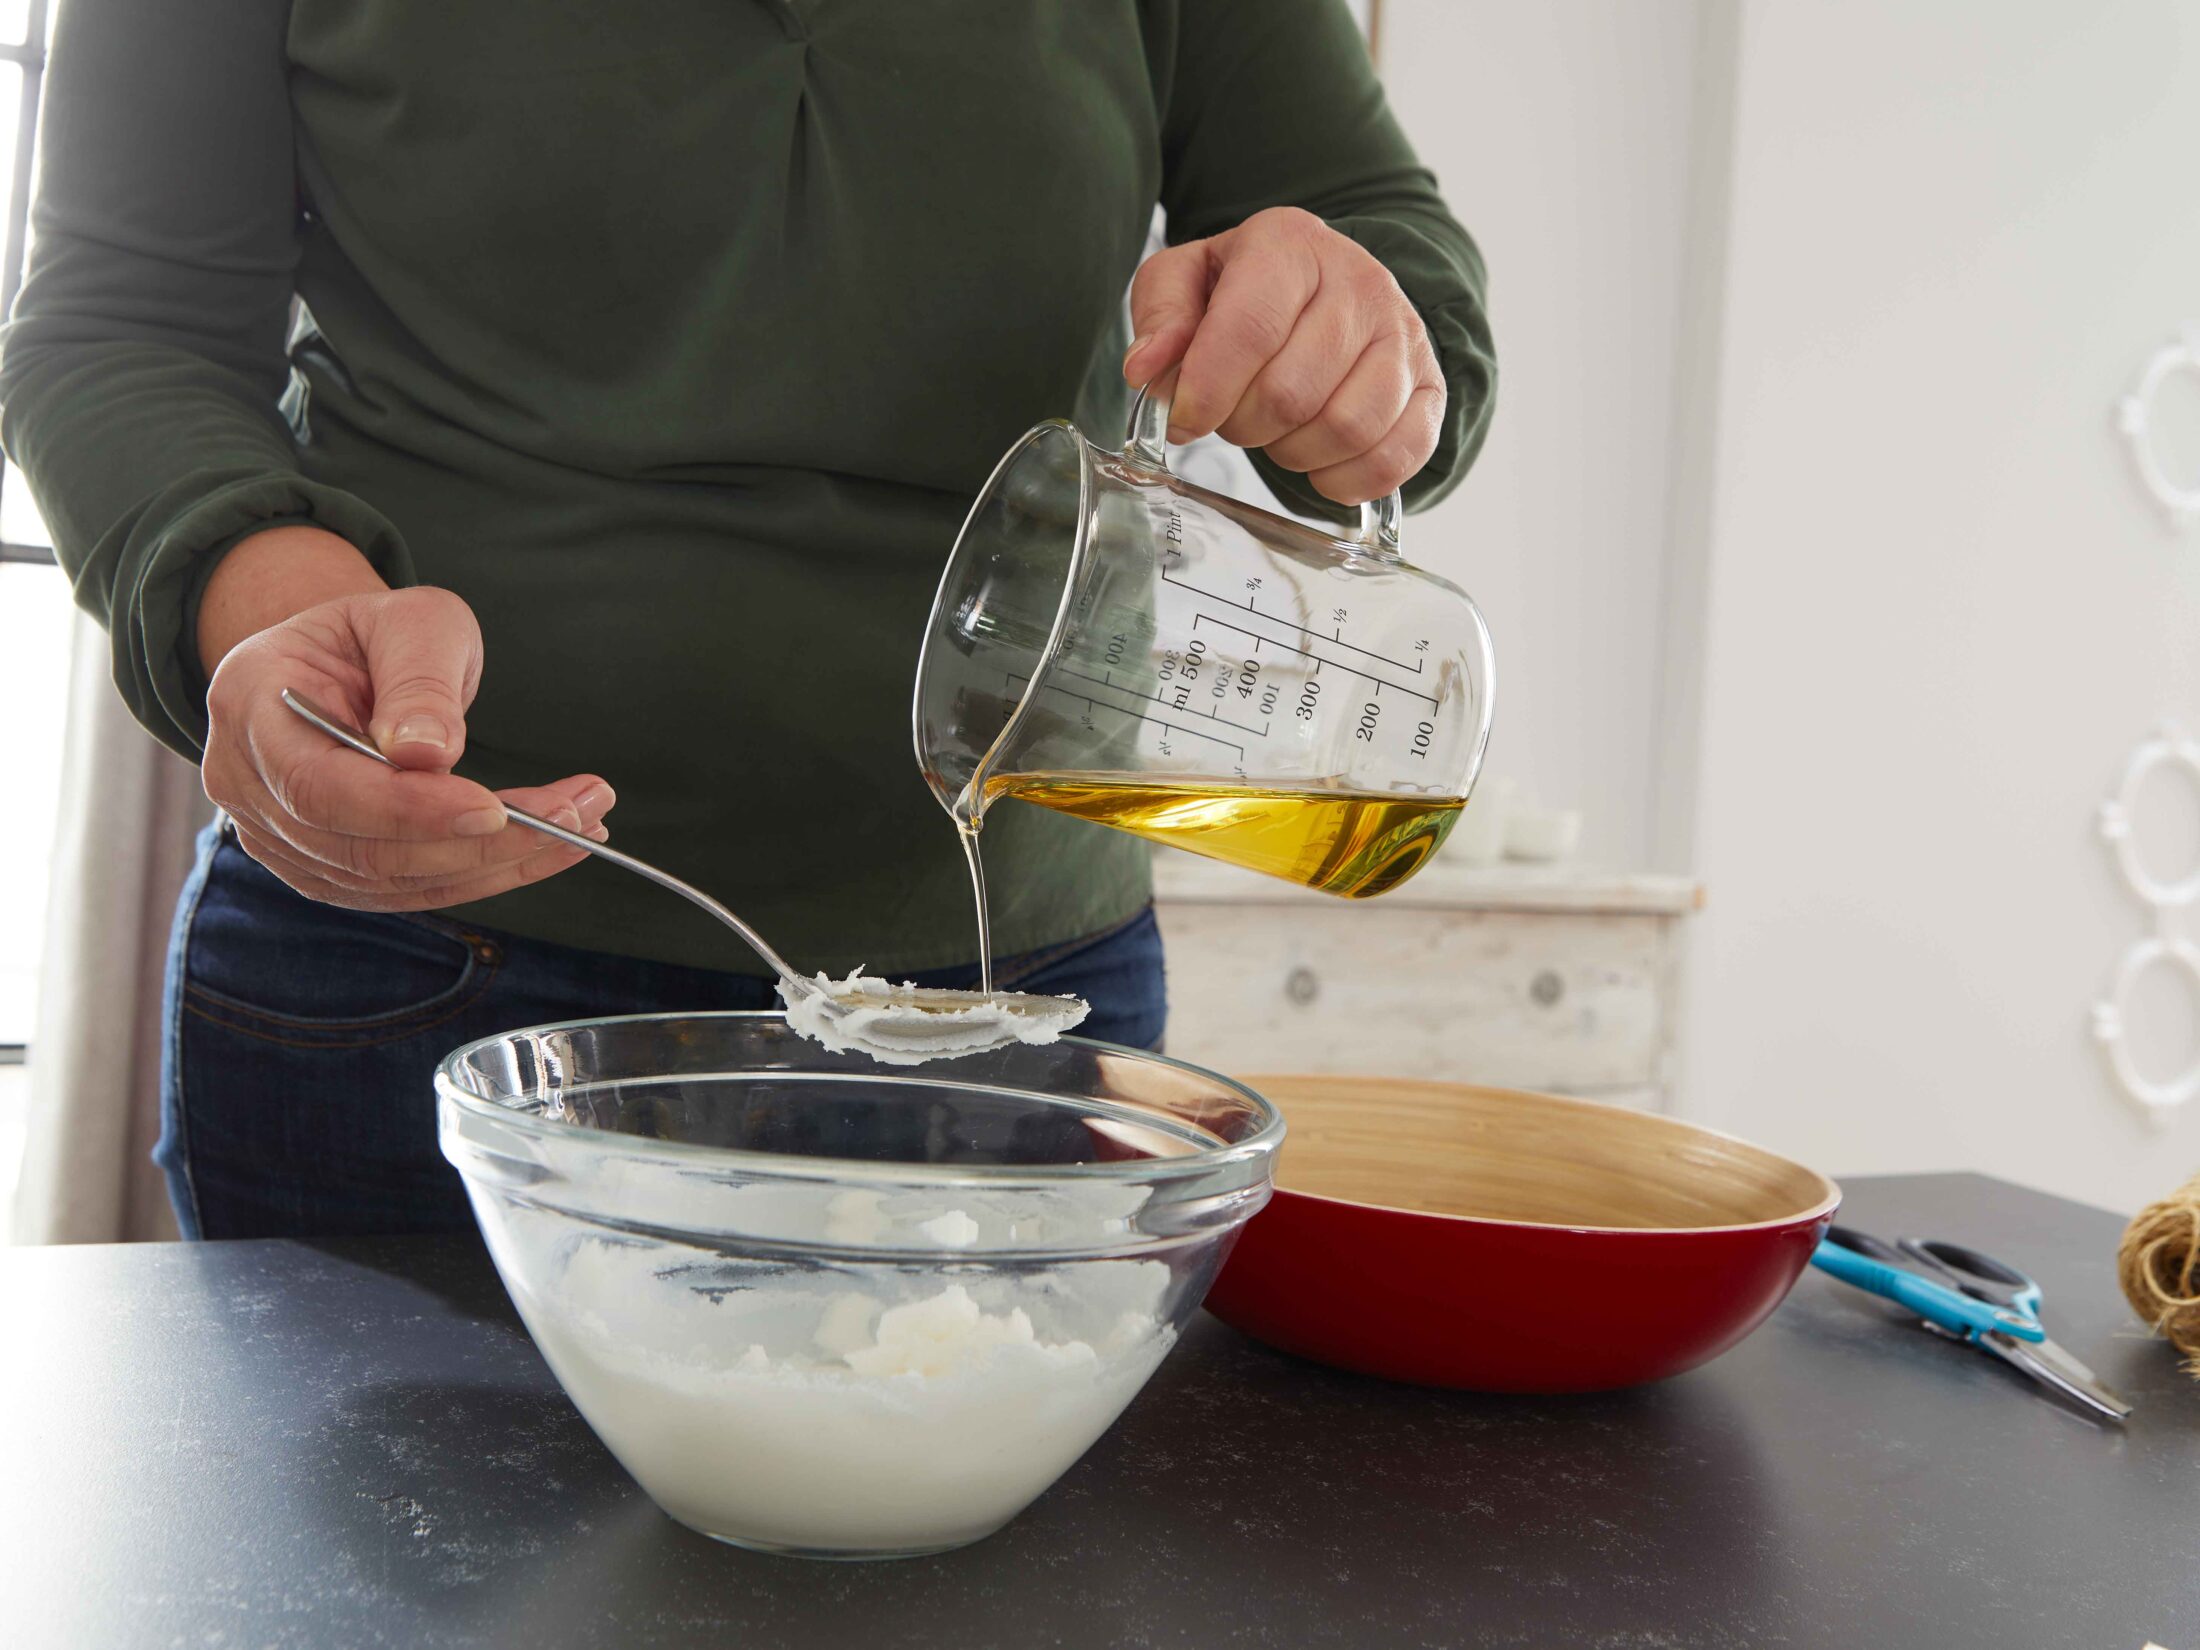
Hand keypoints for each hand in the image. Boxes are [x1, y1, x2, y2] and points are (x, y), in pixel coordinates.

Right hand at [202, 580, 613, 912]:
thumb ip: (419, 678)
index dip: (407, 809)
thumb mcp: (409, 620)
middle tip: (579, 812)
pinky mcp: (327, 870)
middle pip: (360, 848)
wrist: (345, 662)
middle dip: (478, 843)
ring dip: (498, 863)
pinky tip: (549, 846)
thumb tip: (428, 754)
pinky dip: (484, 874)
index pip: (319, 786)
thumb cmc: (376, 634)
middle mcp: (247, 784)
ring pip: (392, 881)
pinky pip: (408, 889)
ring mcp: (280, 838)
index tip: (494, 808)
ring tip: (584, 824)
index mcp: (249, 704)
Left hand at [1123, 206, 1443, 506]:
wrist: (1331, 289)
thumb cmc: (1249, 292)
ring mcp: (1404, 335)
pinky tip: (1317, 461)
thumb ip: (1161, 316)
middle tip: (1231, 416)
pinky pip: (1393, 458)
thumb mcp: (1189, 280)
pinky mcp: (1430, 387)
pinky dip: (1344, 479)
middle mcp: (1360, 281)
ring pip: (1345, 428)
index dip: (1208, 391)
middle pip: (1292, 392)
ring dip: (1292, 453)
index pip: (1250, 329)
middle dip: (1244, 424)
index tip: (1184, 422)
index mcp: (1290, 244)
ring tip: (1275, 431)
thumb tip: (1145, 370)